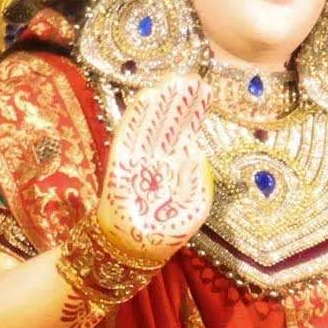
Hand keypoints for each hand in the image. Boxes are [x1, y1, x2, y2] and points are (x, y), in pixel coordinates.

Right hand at [98, 71, 222, 257]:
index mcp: (176, 166)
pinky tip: (147, 97)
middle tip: (192, 78)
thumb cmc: (167, 232)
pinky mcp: (121, 163)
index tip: (205, 91)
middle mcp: (158, 157)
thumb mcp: (195, 207)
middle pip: (170, 122)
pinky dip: (137, 116)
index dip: (194, 112)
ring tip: (173, 81)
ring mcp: (139, 158)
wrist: (137, 249)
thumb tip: (196, 150)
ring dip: (162, 102)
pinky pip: (129, 134)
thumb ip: (198, 180)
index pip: (186, 132)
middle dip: (181, 101)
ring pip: (152, 123)